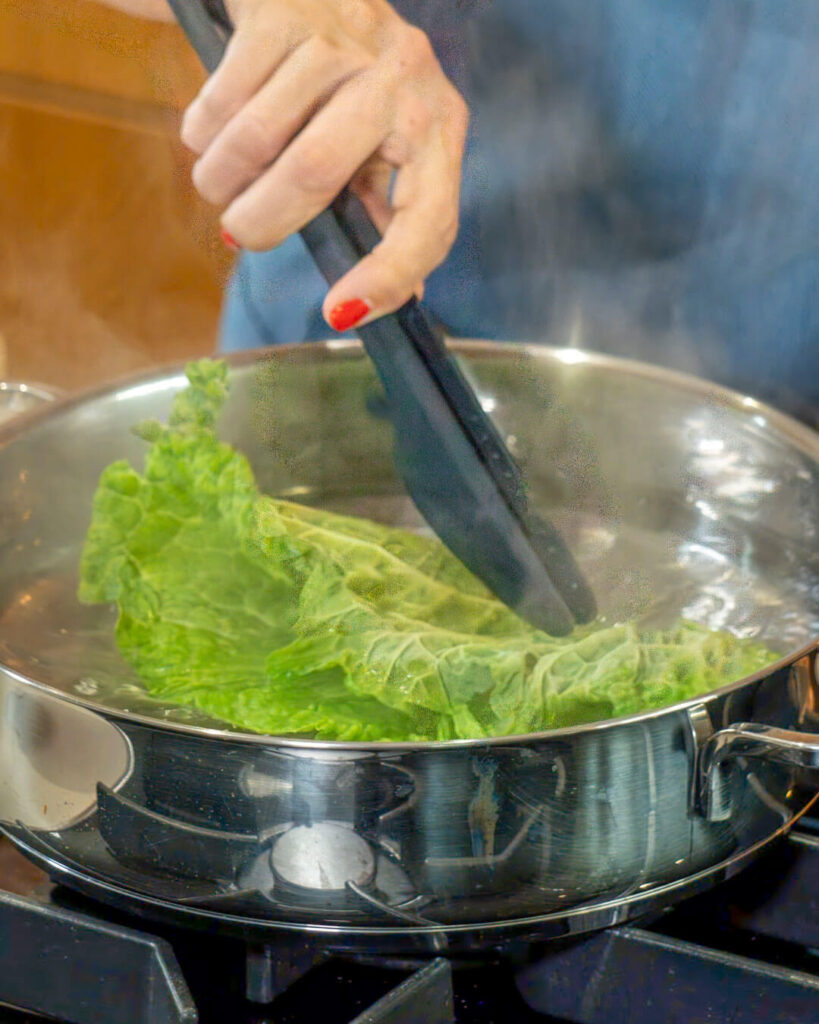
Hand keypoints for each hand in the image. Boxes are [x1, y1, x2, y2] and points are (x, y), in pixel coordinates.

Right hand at [180, 0, 467, 329]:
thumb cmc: (347, 88)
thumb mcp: (380, 146)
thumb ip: (382, 212)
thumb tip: (383, 300)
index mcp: (438, 126)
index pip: (429, 218)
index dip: (389, 275)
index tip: (339, 313)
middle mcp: (404, 77)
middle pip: (316, 174)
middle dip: (262, 223)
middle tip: (238, 235)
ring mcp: (345, 38)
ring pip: (257, 137)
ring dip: (220, 178)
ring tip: (215, 183)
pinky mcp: (286, 10)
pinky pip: (223, 96)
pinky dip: (203, 130)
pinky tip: (206, 132)